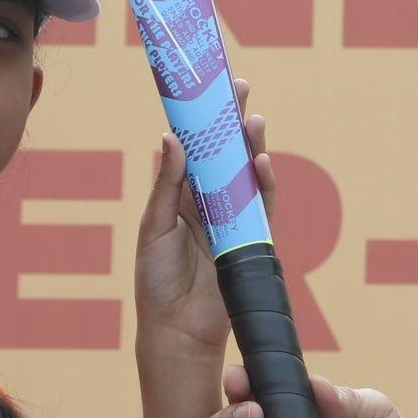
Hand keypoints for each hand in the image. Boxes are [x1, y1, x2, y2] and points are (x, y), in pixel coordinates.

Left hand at [133, 79, 274, 371]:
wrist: (177, 330)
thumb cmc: (156, 282)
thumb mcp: (153, 228)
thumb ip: (166, 186)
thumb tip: (171, 138)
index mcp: (180, 196)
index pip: (193, 149)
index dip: (202, 120)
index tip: (208, 88)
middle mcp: (207, 203)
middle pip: (224, 154)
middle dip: (232, 122)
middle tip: (239, 89)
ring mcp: (231, 219)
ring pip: (245, 174)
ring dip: (251, 146)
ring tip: (253, 119)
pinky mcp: (249, 238)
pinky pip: (261, 206)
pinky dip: (263, 183)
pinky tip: (261, 161)